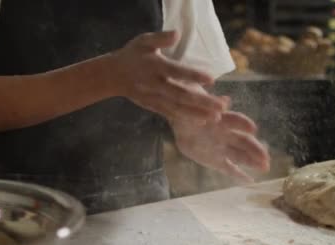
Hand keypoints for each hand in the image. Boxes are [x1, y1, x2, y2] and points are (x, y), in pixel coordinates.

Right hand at [108, 30, 227, 123]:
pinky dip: (186, 118)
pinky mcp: (153, 106)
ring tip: (217, 117)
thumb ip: (160, 39)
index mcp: (155, 67)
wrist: (113, 75)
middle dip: (201, 102)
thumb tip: (177, 34)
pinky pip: (171, 113)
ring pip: (177, 107)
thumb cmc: (132, 55)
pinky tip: (202, 120)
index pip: (176, 72)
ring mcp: (154, 98)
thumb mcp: (143, 42)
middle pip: (180, 95)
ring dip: (197, 113)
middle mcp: (155, 85)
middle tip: (221, 106)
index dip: (193, 75)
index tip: (212, 79)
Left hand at [172, 98, 270, 182]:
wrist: (183, 127)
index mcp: (221, 120)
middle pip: (244, 142)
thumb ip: (209, 107)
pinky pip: (229, 169)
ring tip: (265, 168)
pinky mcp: (216, 161)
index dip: (244, 124)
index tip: (252, 129)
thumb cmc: (191, 114)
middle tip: (266, 158)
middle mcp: (226, 135)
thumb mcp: (196, 109)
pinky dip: (238, 175)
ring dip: (252, 162)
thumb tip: (226, 100)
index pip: (236, 121)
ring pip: (240, 156)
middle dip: (255, 149)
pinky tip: (250, 181)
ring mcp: (223, 149)